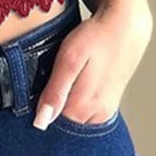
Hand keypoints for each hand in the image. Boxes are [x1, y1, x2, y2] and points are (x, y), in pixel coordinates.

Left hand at [32, 1, 151, 128]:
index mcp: (84, 106)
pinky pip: (85, 116)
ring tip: (58, 87)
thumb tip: (41, 123)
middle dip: (49, 116)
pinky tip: (70, 89)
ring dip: (61, 112)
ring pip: (74, 123)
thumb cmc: (95, 38)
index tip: (29, 103)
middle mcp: (97, 116)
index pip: (51, 128)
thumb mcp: (69, 59)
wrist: (126, 26)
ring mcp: (105, 112)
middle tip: (43, 91)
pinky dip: (73, 107)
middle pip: (63, 129)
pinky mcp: (108, 106)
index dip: (37, 116)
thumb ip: (55, 92)